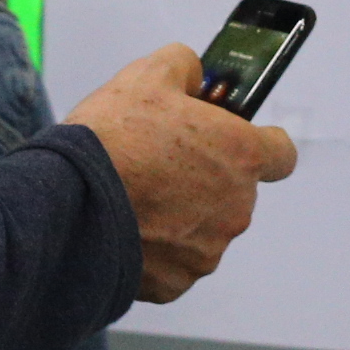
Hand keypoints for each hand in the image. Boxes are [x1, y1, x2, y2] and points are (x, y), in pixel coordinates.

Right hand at [67, 44, 295, 301]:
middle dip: (204, 180)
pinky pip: (173, 262)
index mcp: (241, 155)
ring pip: (203, 229)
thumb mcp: (147, 75)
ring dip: (179, 216)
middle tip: (159, 164)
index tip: (234, 142)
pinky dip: (155, 249)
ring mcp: (208, 249)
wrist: (68, 204)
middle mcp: (236, 207)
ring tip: (134, 197)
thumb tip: (193, 72)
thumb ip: (184, 66)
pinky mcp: (177, 283)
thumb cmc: (111, 141)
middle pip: (234, 192)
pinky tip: (125, 228)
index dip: (260, 146)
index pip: (281, 154)